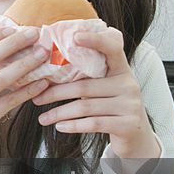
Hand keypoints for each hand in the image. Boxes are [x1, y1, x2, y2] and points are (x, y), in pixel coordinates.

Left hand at [33, 27, 159, 160]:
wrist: (137, 136)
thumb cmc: (112, 107)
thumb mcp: (104, 87)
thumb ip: (86, 76)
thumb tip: (45, 70)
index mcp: (121, 69)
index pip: (112, 47)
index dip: (95, 40)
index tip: (74, 37)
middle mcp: (129, 84)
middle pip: (84, 85)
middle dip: (56, 92)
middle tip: (36, 97)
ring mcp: (130, 105)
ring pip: (86, 106)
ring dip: (59, 113)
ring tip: (42, 118)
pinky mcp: (128, 124)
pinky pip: (94, 123)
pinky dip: (73, 125)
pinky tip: (59, 126)